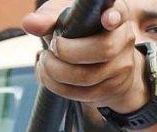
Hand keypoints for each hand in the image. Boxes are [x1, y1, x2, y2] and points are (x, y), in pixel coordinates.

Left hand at [23, 0, 148, 112]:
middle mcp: (125, 39)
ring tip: (45, 61)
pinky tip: (49, 76)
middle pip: (103, 49)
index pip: (120, 12)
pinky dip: (58, 87)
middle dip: (67, 51)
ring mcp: (123, 66)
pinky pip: (84, 94)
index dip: (114, 15)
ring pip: (88, 76)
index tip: (106, 20)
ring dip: (56, 71)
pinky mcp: (114, 88)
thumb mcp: (64, 17)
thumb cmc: (80, 31)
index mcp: (115, 15)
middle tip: (52, 47)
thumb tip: (32, 24)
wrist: (101, 60)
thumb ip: (48, 17)